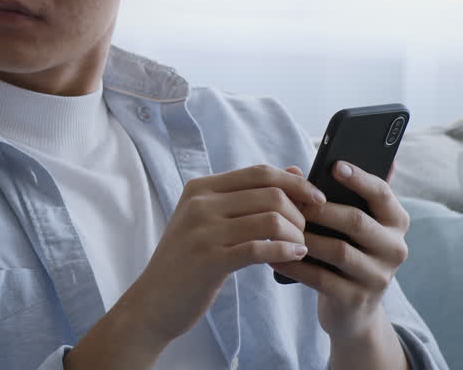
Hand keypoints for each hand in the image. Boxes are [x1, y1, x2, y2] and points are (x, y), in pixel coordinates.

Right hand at [125, 164, 324, 346]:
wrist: (154, 300)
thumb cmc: (188, 259)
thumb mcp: (211, 220)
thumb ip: (249, 195)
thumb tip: (294, 170)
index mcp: (200, 188)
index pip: (259, 172)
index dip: (295, 183)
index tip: (316, 200)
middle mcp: (200, 204)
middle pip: (271, 194)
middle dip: (299, 214)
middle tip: (304, 233)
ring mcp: (203, 231)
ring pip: (271, 220)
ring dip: (295, 235)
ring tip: (298, 247)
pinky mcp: (210, 260)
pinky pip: (261, 249)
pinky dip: (286, 252)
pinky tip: (294, 258)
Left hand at [271, 163, 410, 343]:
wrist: (351, 308)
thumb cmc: (343, 251)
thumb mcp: (344, 226)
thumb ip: (330, 198)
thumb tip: (295, 170)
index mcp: (395, 222)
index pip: (382, 193)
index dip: (359, 178)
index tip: (335, 165)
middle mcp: (395, 248)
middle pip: (356, 221)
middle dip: (320, 209)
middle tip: (290, 202)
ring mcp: (379, 276)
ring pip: (339, 250)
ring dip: (304, 237)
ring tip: (277, 229)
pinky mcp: (357, 299)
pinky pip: (322, 278)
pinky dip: (295, 265)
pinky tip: (274, 257)